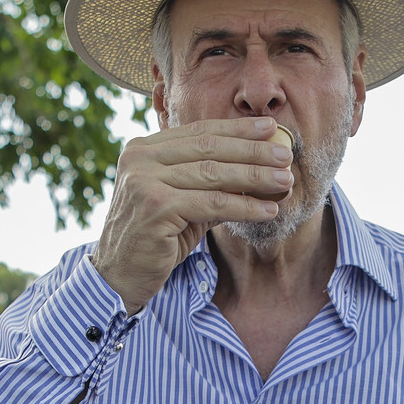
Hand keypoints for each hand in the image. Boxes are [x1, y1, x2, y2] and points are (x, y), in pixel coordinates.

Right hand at [92, 118, 293, 310]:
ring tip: (284, 182)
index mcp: (143, 148)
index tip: (269, 128)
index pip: (198, 132)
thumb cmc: (155, 239)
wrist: (119, 276)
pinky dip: (244, 207)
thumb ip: (211, 184)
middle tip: (284, 156)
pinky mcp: (155, 207)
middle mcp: (140, 158)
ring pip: (213, 174)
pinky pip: (212, 204)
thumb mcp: (184, 203)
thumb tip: (261, 172)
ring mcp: (145, 180)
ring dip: (255, 178)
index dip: (236, 130)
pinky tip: (267, 210)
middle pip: (209, 148)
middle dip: (252, 151)